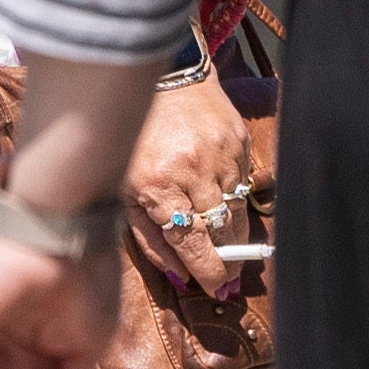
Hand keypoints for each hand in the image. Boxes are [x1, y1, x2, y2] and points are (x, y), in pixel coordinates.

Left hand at [120, 77, 254, 295]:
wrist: (161, 78)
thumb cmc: (133, 139)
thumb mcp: (124, 191)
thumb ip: (149, 236)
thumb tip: (178, 275)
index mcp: (157, 184)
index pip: (192, 242)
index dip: (209, 271)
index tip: (218, 289)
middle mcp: (192, 169)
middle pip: (221, 232)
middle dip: (228, 262)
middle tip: (231, 281)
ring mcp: (219, 154)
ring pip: (238, 212)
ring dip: (236, 238)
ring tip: (234, 255)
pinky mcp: (238, 141)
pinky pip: (244, 185)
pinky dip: (238, 203)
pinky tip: (229, 211)